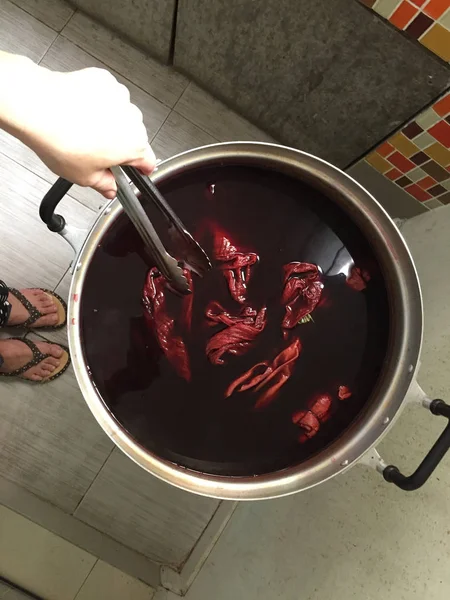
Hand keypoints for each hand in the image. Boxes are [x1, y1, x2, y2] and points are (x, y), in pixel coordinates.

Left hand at [2, 54, 154, 197]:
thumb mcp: (83, 177)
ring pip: (121, 115)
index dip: (140, 170)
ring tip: (84, 131)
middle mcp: (133, 119)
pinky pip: (107, 97)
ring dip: (110, 123)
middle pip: (134, 138)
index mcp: (134, 146)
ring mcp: (119, 97)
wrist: (38, 108)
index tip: (134, 171)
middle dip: (120, 146)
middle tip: (97, 154)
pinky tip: (81, 113)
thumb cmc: (61, 140)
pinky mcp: (104, 80)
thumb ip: (104, 184)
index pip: (148, 162)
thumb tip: (109, 188)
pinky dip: (98, 104)